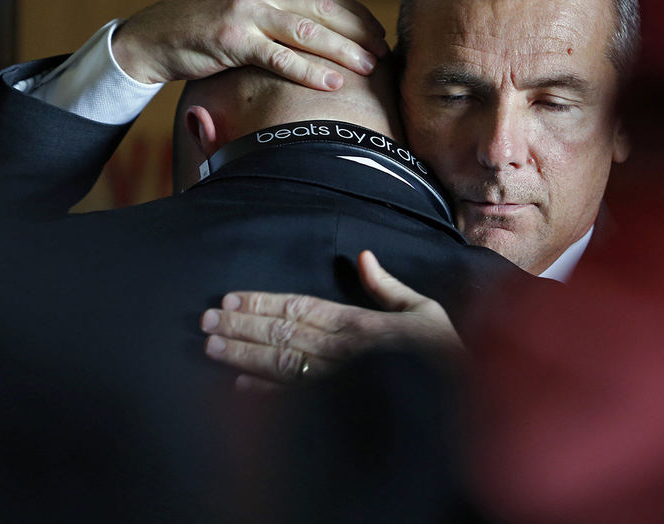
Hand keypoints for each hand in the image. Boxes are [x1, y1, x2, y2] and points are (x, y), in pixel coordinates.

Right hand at [112, 0, 388, 87]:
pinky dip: (311, 71)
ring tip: (369, 66)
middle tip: (383, 51)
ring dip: (344, 50)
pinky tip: (333, 82)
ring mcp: (245, 10)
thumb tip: (325, 22)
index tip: (378, 32)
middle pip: (323, 8)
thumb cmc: (202, 25)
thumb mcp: (242, 0)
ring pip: (308, 31)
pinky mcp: (233, 39)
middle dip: (358, 31)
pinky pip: (281, 57)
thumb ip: (278, 3)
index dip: (355, 13)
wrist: (151, 38)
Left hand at [200, 251, 462, 386]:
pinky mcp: (336, 406)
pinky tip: (238, 386)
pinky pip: (294, 397)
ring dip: (242, 354)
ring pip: (278, 362)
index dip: (261, 301)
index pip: (298, 308)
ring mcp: (334, 381)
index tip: (230, 297)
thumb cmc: (444, 354)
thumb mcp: (424, 311)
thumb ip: (388, 287)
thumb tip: (362, 256)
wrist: (459, 401)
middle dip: (241, 325)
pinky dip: (263, 392)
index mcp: (357, 325)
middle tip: (205, 320)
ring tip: (211, 346)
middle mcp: (339, 352)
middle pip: (280, 332)